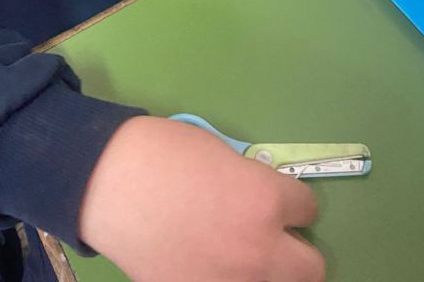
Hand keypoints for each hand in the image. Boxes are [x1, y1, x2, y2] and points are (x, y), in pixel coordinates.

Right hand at [79, 116, 324, 281]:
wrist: (111, 184)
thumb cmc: (164, 155)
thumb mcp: (224, 158)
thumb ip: (254, 187)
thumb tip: (264, 206)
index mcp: (267, 201)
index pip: (308, 209)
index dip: (291, 202)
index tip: (278, 202)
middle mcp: (260, 251)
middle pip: (312, 269)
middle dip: (296, 252)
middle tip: (272, 241)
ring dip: (265, 273)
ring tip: (240, 259)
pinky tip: (206, 268)